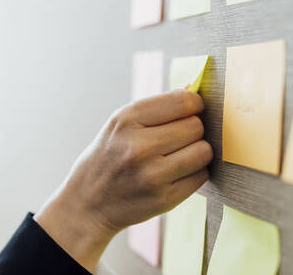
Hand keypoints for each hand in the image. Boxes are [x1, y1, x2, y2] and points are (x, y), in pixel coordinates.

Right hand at [35, 89, 212, 271]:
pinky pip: (201, 175)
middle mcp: (138, 147)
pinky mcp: (164, 198)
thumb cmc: (109, 156)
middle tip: (175, 139)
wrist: (88, 202)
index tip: (188, 112)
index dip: (194, 104)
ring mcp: (152, 175)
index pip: (184, 101)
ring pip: (204, 151)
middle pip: (196, 126)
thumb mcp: (120, 124)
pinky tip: (174, 174)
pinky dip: (194, 173)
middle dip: (192, 130)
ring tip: (177, 155)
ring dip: (197, 152)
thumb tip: (195, 90)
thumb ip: (157, 107)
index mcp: (126, 120)